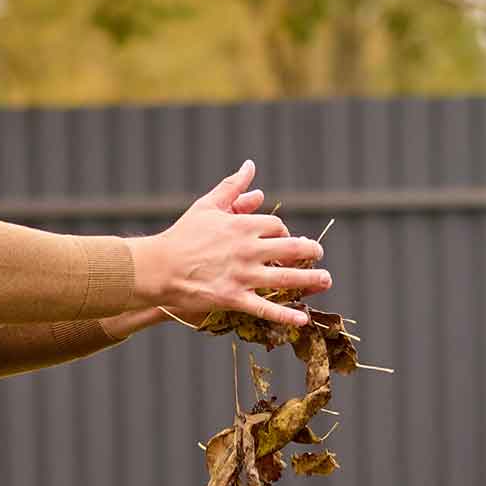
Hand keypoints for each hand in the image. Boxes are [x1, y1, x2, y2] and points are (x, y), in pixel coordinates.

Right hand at [127, 160, 328, 329]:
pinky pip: (266, 308)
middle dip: (310, 251)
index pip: (277, 227)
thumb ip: (233, 187)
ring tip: (326, 280)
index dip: (284, 233)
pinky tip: (302, 319)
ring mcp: (243, 275)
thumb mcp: (208, 205)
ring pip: (286, 279)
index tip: (283, 239)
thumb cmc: (182, 235)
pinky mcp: (234, 298)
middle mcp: (249, 249)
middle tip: (318, 254)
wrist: (159, 266)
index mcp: (243, 225)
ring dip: (311, 280)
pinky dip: (286, 315)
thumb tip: (250, 167)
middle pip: (292, 249)